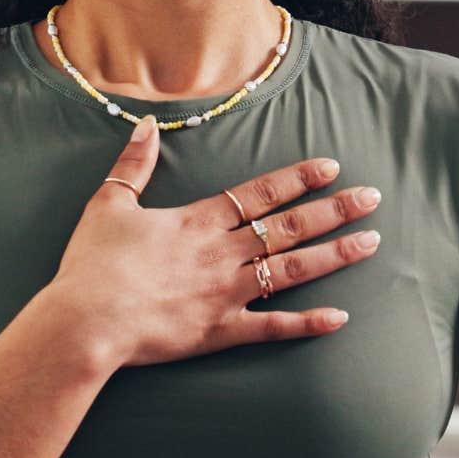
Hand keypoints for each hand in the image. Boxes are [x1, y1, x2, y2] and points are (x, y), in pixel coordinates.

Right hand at [47, 113, 383, 369]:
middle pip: (289, 227)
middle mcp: (222, 253)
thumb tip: (146, 125)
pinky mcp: (221, 332)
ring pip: (292, 270)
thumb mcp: (108, 203)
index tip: (331, 167)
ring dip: (334, 255)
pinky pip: (273, 327)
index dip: (298, 179)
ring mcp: (227, 293)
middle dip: (334, 210)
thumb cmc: (92, 266)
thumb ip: (134, 164)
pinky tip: (339, 318)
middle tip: (372, 199)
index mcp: (199, 220)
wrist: (86, 323)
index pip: (260, 193)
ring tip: (371, 243)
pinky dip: (307, 323)